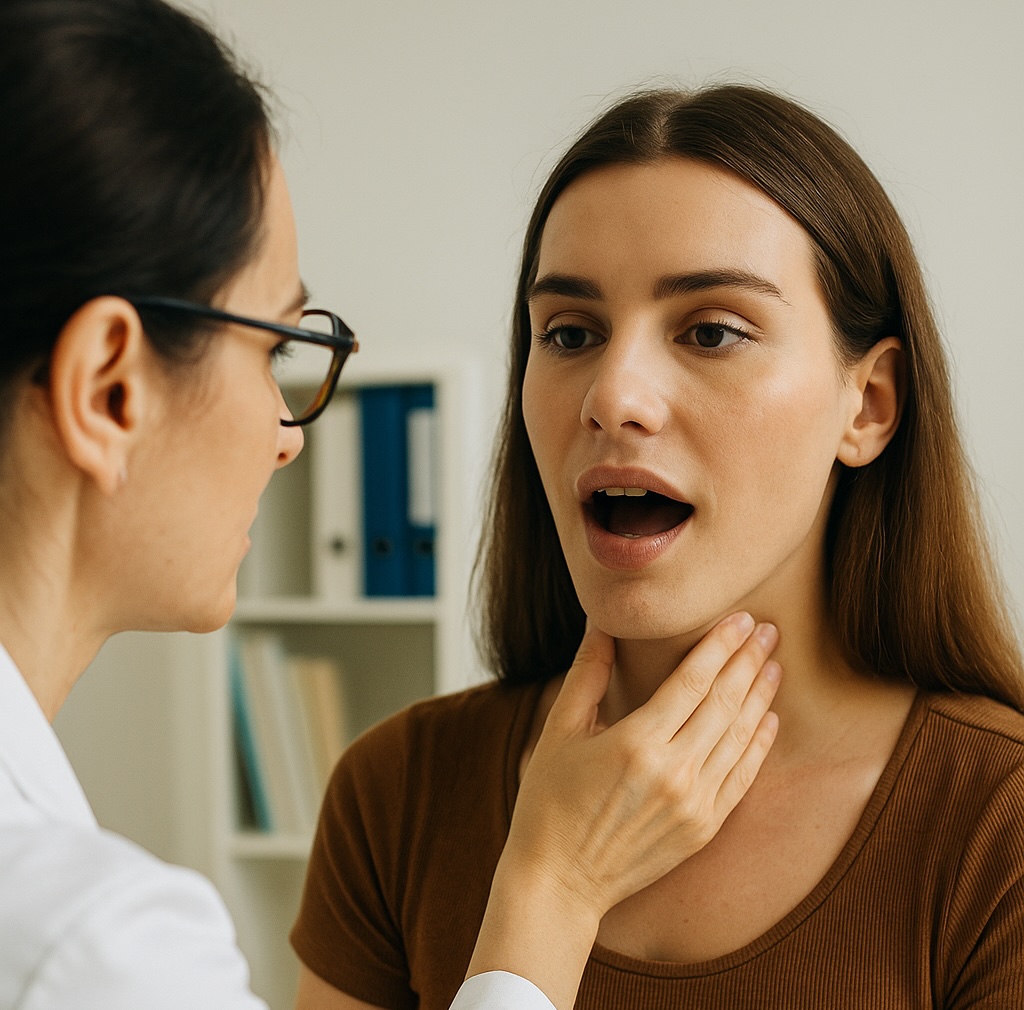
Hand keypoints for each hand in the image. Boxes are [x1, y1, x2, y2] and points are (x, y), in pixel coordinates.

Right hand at [465, 612, 779, 1009]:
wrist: (560, 881)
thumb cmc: (549, 801)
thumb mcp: (559, 731)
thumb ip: (587, 673)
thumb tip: (600, 622)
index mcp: (636, 743)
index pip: (693, 681)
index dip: (720, 646)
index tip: (740, 618)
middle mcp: (673, 773)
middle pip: (724, 703)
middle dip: (749, 661)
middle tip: (769, 629)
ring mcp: (694, 804)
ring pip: (740, 738)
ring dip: (761, 697)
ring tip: (774, 663)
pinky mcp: (703, 829)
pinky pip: (742, 778)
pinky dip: (759, 745)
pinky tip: (769, 719)